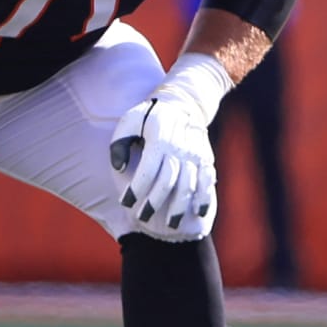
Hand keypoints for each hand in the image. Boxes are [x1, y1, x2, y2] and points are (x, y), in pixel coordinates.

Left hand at [109, 93, 217, 233]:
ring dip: (180, 206)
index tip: (126, 203)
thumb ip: (120, 143)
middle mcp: (179, 148)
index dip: (136, 189)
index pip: (147, 170)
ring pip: (188, 185)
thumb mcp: (130, 121)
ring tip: (171, 224)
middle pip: (168, 181)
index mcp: (159, 139)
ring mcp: (195, 154)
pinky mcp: (206, 158)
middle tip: (142, 218)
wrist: (184, 102)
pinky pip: (207, 180)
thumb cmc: (150, 115)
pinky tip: (199, 212)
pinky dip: (204, 197)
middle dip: (155, 203)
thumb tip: (118, 167)